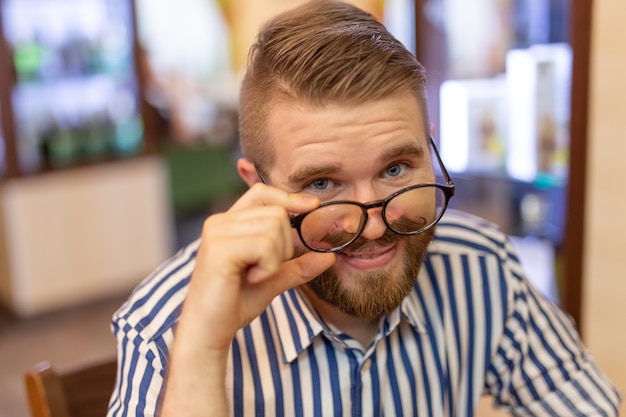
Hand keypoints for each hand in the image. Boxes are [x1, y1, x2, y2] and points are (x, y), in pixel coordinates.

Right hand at [181, 183, 335, 349]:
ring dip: (275, 259)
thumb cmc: (235, 302)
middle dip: (284, 245)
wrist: (209, 329)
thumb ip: (297, 266)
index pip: (262, 192)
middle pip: (277, 213)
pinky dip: (268, 267)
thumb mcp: (273, 279)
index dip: (289, 197)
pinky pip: (265, 246)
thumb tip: (329, 257)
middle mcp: (220, 222)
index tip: (312, 206)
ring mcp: (218, 233)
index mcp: (229, 223)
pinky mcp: (220, 248)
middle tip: (264, 269)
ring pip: (274, 228)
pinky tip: (251, 278)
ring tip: (255, 274)